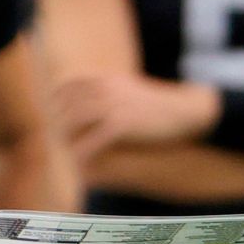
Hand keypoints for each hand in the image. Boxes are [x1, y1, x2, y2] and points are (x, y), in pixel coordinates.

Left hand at [54, 74, 219, 162]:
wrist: (186, 111)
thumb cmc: (157, 106)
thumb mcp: (127, 91)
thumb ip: (106, 94)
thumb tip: (87, 104)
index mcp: (104, 80)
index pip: (66, 88)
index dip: (56, 105)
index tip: (56, 121)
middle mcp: (104, 89)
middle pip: (66, 107)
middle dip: (60, 125)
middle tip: (60, 142)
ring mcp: (112, 105)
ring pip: (74, 123)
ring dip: (67, 140)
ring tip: (69, 154)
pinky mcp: (121, 123)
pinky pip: (93, 140)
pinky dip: (84, 152)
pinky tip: (82, 163)